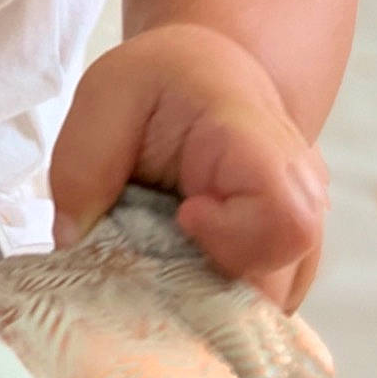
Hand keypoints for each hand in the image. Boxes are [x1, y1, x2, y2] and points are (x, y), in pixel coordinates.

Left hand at [49, 22, 328, 313]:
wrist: (207, 73)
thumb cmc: (159, 80)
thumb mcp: (106, 95)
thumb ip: (83, 165)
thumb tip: (74, 245)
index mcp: (255, 138)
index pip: (288, 218)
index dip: (236, 239)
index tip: (182, 217)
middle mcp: (299, 189)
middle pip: (281, 279)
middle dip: (209, 286)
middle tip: (161, 245)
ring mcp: (302, 227)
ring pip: (272, 303)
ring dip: (210, 295)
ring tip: (169, 249)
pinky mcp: (288, 258)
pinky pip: (261, 304)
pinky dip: (215, 298)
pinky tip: (185, 262)